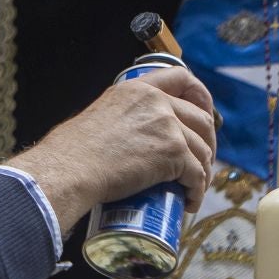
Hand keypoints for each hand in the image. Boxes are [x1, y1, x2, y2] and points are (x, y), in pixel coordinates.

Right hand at [8, 66, 216, 225]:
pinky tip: (190, 201)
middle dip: (208, 142)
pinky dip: (197, 191)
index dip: (200, 94)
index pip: (181, 78)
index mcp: (137, 90)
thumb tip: (127, 138)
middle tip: (202, 160)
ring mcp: (168, 127)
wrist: (70, 169)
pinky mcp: (173, 154)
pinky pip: (197, 175)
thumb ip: (121, 117)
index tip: (203, 111)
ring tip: (194, 187)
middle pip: (201, 119)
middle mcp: (157, 103)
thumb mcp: (99, 115)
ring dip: (203, 172)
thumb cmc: (71, 151)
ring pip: (202, 150)